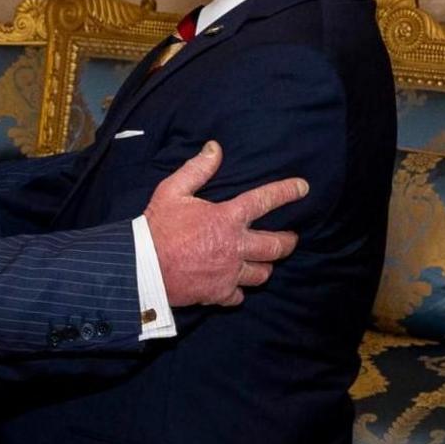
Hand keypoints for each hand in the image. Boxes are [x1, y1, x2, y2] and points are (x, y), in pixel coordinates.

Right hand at [143, 141, 306, 306]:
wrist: (141, 267)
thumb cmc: (156, 228)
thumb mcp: (172, 191)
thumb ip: (197, 169)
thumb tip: (214, 148)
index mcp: (227, 218)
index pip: (265, 201)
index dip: (287, 192)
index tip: (303, 188)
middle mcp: (235, 246)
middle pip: (276, 246)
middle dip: (287, 241)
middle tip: (290, 238)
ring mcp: (229, 272)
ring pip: (262, 273)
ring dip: (265, 266)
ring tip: (263, 262)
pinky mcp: (219, 293)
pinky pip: (240, 295)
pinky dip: (239, 290)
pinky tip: (235, 284)